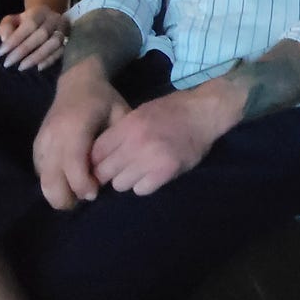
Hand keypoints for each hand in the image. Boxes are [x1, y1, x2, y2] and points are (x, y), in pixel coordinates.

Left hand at [0, 7, 69, 69]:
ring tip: (22, 67)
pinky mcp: (69, 41)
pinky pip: (61, 52)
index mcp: (40, 11)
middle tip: (8, 63)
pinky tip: (38, 67)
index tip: (1, 53)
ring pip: (54, 43)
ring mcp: (64, 30)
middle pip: (42, 34)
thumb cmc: (26, 22)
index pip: (29, 24)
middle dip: (23, 50)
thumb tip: (6, 39)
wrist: (48, 19)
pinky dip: (50, 60)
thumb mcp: (13, 19)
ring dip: (37, 57)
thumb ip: (6, 27)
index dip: (15, 39)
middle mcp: (55, 19)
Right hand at [33, 62, 129, 208]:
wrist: (78, 81)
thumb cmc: (103, 99)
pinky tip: (67, 182)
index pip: (72, 164)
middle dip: (67, 198)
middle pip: (51, 179)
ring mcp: (42, 140)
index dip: (82, 184)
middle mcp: (53, 135)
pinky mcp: (37, 144)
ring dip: (58, 193)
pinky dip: (51, 182)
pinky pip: (39, 172)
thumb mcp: (120, 113)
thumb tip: (119, 171)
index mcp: (75, 126)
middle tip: (86, 198)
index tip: (95, 193)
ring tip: (77, 194)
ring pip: (42, 180)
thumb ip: (118, 141)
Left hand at [91, 86, 228, 196]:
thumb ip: (121, 132)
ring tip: (138, 171)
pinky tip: (151, 175)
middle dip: (109, 173)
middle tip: (119, 170)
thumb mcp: (140, 112)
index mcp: (128, 125)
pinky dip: (144, 185)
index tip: (102, 163)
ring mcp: (151, 158)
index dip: (96, 161)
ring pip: (120, 184)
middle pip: (104, 171)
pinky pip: (141, 189)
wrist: (203, 113)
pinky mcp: (166, 171)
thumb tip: (99, 155)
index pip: (96, 153)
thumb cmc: (171, 110)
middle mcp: (136, 143)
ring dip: (127, 180)